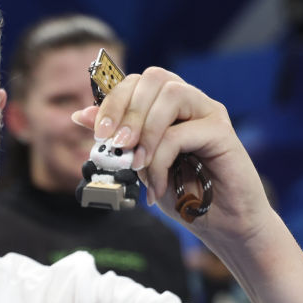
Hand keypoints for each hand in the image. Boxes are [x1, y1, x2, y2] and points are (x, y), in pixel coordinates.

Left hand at [72, 67, 272, 243]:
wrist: (222, 224)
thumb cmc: (184, 194)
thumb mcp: (139, 166)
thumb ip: (117, 140)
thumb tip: (80, 115)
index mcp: (167, 106)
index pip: (136, 82)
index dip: (112, 102)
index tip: (98, 132)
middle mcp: (190, 102)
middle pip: (153, 78)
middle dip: (126, 110)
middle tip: (116, 145)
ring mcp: (208, 112)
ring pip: (171, 94)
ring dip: (145, 130)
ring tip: (137, 164)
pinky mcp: (222, 131)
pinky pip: (182, 132)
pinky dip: (161, 158)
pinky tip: (158, 184)